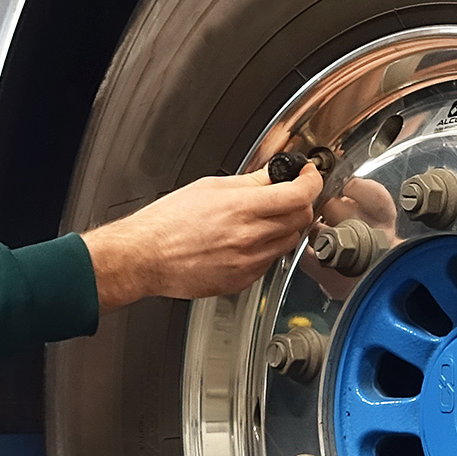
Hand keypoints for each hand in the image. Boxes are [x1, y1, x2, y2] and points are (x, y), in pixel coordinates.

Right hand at [81, 162, 321, 310]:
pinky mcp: (242, 280)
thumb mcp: (209, 188)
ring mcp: (248, 262)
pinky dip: (267, 249)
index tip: (308, 175)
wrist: (145, 257)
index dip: (311, 181)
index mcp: (242, 208)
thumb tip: (272, 175)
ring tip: (264, 219)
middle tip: (289, 195)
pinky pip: (269, 262)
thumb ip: (248, 182)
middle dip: (300, 203)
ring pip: (289, 242)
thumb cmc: (167, 223)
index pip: (299, 194)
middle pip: (300, 218)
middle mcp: (249, 236)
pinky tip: (248, 241)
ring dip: (285, 227)